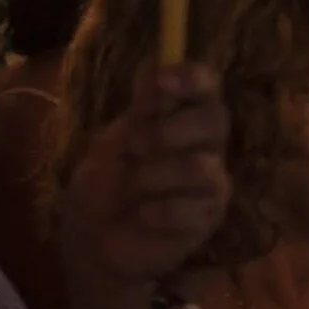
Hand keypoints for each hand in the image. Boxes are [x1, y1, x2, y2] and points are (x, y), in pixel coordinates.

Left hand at [61, 62, 230, 287]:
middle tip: (134, 146)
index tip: (161, 80)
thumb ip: (141, 110)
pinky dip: (156, 211)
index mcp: (184, 118)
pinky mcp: (208, 219)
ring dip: (153, 177)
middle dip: (169, 130)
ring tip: (131, 190)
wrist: (94, 244)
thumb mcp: (112, 142)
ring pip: (199, 167)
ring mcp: (212, 184)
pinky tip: (142, 216)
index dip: (191, 77)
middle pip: (214, 120)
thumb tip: (156, 64)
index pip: (206, 86)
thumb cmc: (104, 188)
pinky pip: (190, 208)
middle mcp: (206, 146)